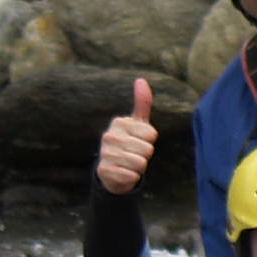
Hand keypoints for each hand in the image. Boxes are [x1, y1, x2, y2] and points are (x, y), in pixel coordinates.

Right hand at [95, 77, 157, 193]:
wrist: (113, 170)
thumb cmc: (130, 144)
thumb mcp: (138, 124)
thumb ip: (142, 103)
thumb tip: (141, 79)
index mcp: (119, 123)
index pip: (152, 134)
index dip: (150, 141)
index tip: (139, 141)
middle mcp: (109, 136)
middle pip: (147, 149)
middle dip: (145, 155)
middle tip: (134, 154)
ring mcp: (105, 153)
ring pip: (140, 163)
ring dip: (139, 167)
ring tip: (129, 164)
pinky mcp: (104, 171)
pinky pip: (132, 176)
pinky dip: (132, 177)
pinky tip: (123, 173)